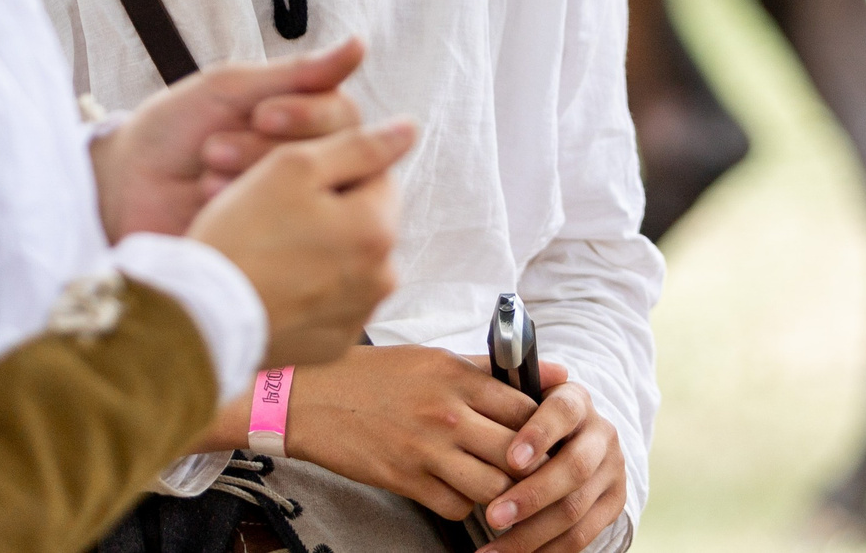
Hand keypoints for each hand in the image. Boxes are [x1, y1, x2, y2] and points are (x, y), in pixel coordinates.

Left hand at [90, 38, 367, 242]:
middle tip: (216, 149)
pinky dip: (246, 217)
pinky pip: (285, 237)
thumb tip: (360, 44)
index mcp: (305, 125)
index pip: (344, 117)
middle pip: (332, 157)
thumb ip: (295, 74)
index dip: (310, 115)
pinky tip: (209, 207)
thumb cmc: (172, 131)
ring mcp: (292, 211)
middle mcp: (307, 168)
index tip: (262, 115)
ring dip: (253, 180)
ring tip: (206, 178)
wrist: (119, 188)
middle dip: (270, 150)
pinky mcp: (272, 249)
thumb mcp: (229, 90)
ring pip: (310, 197)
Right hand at [190, 119, 413, 365]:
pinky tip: (270, 284)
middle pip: (363, 221)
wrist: (196, 319)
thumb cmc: (242, 234)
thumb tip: (410, 128)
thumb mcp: (294, 166)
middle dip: (328, 210)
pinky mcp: (332, 347)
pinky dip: (307, 289)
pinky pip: (329, 302)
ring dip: (319, 249)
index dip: (333, 169)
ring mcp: (358, 317)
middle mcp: (382, 279)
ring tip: (266, 248)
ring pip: (347, 261)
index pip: (376, 176)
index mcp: (380, 230)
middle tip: (271, 211)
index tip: (289, 179)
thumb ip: (359, 145)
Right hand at [237, 346, 533, 518]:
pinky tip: (459, 489)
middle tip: (533, 469)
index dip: (544, 426)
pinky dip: (464, 504)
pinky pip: (455, 506)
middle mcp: (449, 414)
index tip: (547, 435)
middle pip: (518, 452)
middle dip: (531, 465)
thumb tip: (554, 372)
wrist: (312, 397)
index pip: (527, 408)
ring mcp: (427, 450)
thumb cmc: (373, 375)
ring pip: (493, 486)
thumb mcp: (434, 358)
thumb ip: (491, 368)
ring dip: (501, 490)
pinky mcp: (405, 480)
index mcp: (458, 378)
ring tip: (498, 483)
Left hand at [481, 363, 627, 552]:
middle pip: (572, 469)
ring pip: (574, 509)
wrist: (575, 438)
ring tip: (490, 550)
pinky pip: (581, 536)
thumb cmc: (529, 418)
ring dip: (530, 534)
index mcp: (576, 401)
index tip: (511, 458)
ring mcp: (612, 471)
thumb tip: (506, 348)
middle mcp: (602, 434)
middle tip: (492, 515)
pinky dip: (545, 551)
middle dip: (530, 496)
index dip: (539, 433)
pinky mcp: (615, 503)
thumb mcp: (523, 397)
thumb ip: (509, 384)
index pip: (563, 410)